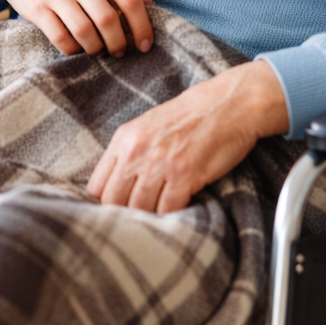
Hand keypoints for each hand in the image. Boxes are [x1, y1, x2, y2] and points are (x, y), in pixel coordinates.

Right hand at [0, 0, 153, 57]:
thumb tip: (151, 5)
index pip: (130, 1)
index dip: (142, 27)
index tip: (144, 45)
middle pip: (108, 20)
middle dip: (118, 44)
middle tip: (119, 52)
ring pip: (86, 32)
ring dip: (96, 49)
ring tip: (98, 51)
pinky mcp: (39, 9)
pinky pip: (62, 39)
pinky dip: (73, 50)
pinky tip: (77, 48)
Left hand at [87, 59, 286, 213]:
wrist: (229, 104)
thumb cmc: (191, 117)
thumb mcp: (148, 126)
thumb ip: (129, 153)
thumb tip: (114, 188)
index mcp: (124, 139)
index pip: (96, 186)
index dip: (106, 203)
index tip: (118, 210)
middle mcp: (136, 151)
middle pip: (113, 203)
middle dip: (124, 216)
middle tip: (138, 220)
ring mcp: (160, 163)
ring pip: (139, 210)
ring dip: (149, 218)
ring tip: (158, 219)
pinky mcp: (184, 175)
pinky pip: (167, 210)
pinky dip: (171, 217)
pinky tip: (178, 210)